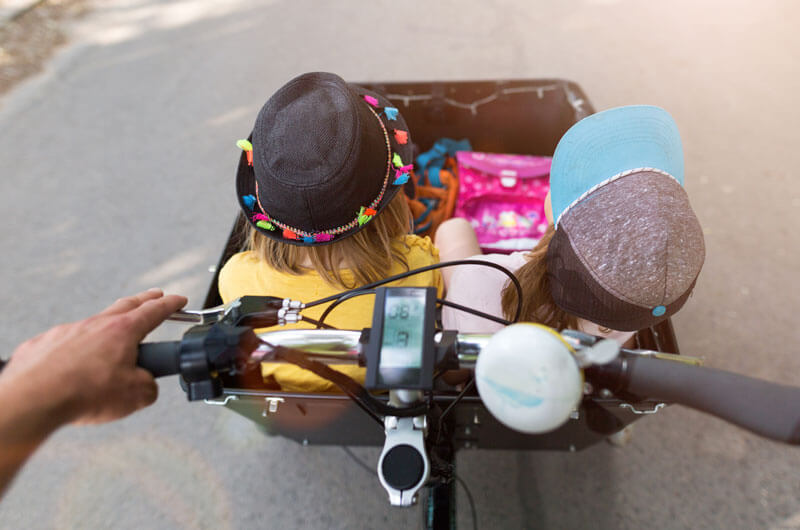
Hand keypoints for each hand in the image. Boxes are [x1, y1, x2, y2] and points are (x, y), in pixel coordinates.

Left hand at [1, 289, 186, 424]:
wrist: (34, 399)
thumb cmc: (82, 394)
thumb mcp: (136, 396)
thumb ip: (150, 386)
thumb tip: (146, 385)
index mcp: (122, 331)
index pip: (154, 311)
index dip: (171, 304)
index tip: (178, 300)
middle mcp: (95, 325)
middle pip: (126, 305)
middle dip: (144, 300)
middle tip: (154, 297)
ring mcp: (68, 332)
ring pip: (94, 323)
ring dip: (108, 327)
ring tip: (115, 339)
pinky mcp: (45, 344)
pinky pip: (67, 341)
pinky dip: (77, 347)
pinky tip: (77, 363)